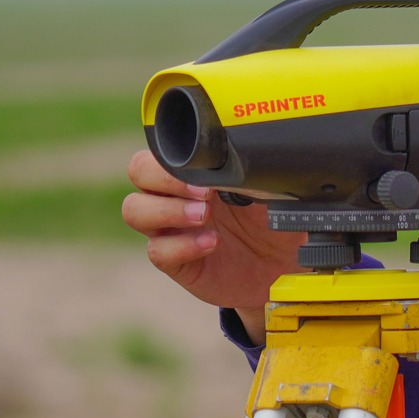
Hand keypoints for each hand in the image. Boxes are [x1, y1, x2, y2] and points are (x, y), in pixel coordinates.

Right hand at [121, 149, 302, 335]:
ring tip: (204, 216)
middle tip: (204, 193)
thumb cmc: (271, 224)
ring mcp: (172, 229)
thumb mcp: (269, 192)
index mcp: (195, 173)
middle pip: (139, 171)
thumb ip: (251, 173)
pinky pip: (158, 251)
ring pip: (135, 210)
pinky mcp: (176, 262)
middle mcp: (176, 196)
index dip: (174, 157)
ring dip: (167, 210)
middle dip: (164, 178)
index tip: (208, 168)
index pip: (162, 150)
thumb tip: (246, 157)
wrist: (283, 267)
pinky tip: (211, 243)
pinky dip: (182, 245)